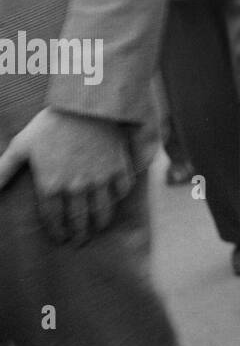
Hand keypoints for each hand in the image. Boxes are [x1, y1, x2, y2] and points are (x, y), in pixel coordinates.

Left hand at [0, 108, 134, 244]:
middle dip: (80, 234)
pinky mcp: (119, 167)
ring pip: (103, 211)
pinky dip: (118, 197)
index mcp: (51, 186)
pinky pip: (122, 190)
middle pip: (80, 220)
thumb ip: (3, 170)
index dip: (57, 232)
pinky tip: (114, 199)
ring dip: (100, 223)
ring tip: (99, 228)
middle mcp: (77, 188)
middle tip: (80, 241)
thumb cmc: (50, 124)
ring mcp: (100, 179)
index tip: (61, 239)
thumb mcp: (21, 146)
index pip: (54, 220)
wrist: (86, 105)